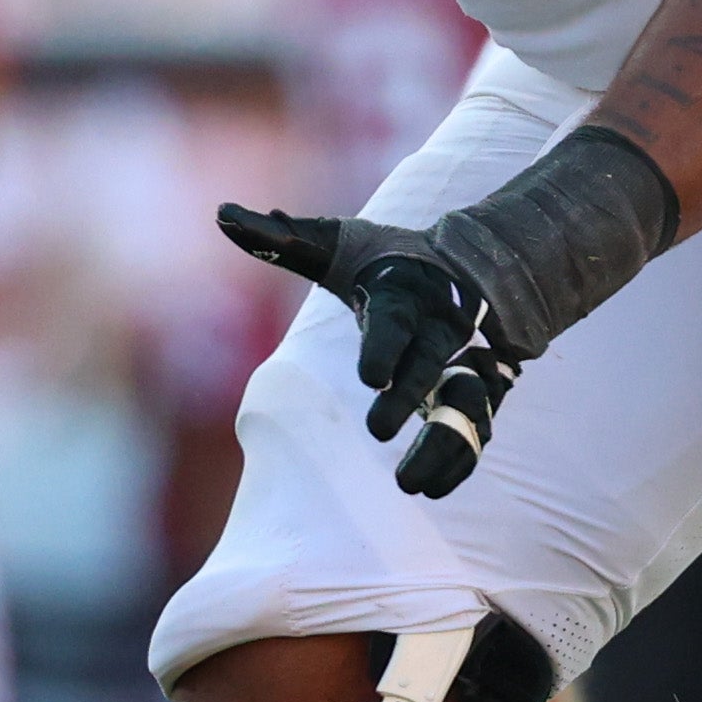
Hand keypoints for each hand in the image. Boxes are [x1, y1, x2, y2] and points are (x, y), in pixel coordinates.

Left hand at [217, 202, 532, 497]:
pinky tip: (432, 487)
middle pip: (428, 365)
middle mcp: (440, 327)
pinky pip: (475, 431)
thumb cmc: (386, 258)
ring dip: (440, 446)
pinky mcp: (480, 390)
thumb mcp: (336, 242)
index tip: (370, 378)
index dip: (384, 346)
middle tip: (378, 430)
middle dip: (407, 397)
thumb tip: (221, 214)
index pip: (394, 319)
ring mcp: (467, 361)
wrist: (472, 263)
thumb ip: (280, 237)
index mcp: (403, 292)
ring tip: (409, 484)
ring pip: (463, 407)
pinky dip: (458, 460)